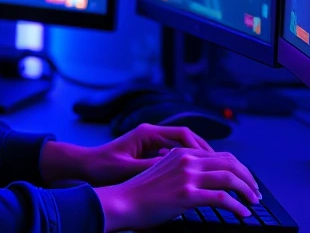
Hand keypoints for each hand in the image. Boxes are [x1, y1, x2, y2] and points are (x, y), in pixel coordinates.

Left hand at [39, 124, 214, 186]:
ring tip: (216, 172)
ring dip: (199, 157)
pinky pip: (174, 153)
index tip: (215, 161)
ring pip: (182, 145)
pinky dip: (187, 162)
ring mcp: (149, 142)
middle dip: (207, 152)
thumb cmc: (102, 168)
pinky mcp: (148, 151)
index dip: (202, 148)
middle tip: (225, 166)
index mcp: (147, 133)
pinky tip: (196, 176)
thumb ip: (153, 167)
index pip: (183, 135)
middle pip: (187, 138)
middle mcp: (150, 133)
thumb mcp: (128, 169)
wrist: (84, 167)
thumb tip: (178, 170)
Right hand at [93, 148, 261, 232]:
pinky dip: (236, 206)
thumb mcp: (163, 171)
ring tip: (253, 203)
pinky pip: (221, 198)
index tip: (245, 181)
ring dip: (247, 191)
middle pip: (230, 162)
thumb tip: (200, 180)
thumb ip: (182, 170)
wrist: (122, 202)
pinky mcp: (187, 195)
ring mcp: (187, 176)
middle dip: (248, 178)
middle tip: (255, 192)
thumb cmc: (139, 192)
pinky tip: (242, 213)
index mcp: (181, 152)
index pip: (220, 155)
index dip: (238, 168)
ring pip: (230, 178)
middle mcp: (186, 160)